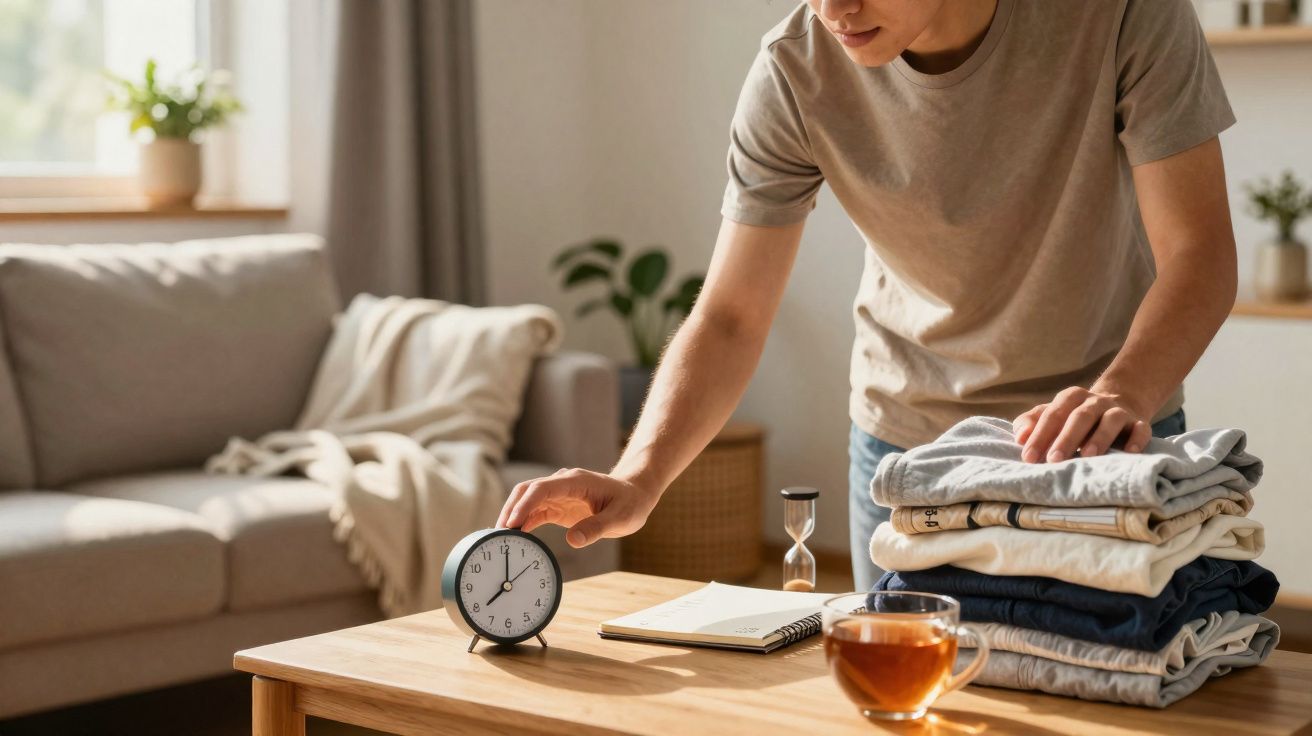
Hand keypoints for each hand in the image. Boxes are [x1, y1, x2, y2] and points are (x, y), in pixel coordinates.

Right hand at [496, 468, 659, 547]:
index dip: (525, 505)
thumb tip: (573, 540)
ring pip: (526, 501)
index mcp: (574, 481)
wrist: (635, 495)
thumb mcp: (620, 518)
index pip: (541, 488)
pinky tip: (515, 538)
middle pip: (527, 491)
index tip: (512, 523)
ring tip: (501, 539)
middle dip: (511, 509)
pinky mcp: (558, 506)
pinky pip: (535, 512)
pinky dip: (523, 523)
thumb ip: (596, 528)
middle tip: (498, 534)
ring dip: (513, 517)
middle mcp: (562, 483)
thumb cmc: (630, 504)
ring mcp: (558, 494)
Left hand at [1013, 386, 1149, 462]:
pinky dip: (1137, 439)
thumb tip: (1019, 437)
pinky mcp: (1139, 422)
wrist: (1119, 402)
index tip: (1028, 457)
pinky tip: (1129, 452)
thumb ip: (1031, 422)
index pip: (1052, 414)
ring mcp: (1118, 411)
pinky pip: (1141, 428)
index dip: (1039, 436)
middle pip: (1079, 416)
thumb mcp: (1052, 415)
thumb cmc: (1075, 417)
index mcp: (1070, 398)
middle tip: (1053, 459)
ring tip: (1087, 456)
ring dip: (1099, 437)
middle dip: (1066, 438)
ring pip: (1110, 420)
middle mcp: (1095, 401)